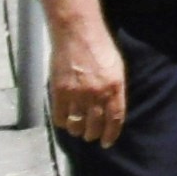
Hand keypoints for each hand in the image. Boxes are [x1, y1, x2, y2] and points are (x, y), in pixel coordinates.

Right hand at [48, 21, 128, 145]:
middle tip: (91, 136)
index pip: (115, 119)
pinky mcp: (59, 91)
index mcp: (114, 87)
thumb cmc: (99, 47)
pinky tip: (64, 122)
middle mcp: (97, 93)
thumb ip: (115, 89)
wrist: (77, 32)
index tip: (106, 142)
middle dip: (93, 134)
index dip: (110, 134)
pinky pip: (60, 116)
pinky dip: (62, 123)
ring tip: (78, 130)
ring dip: (77, 131)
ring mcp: (77, 93)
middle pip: (95, 125)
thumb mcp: (116, 68)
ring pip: (77, 124)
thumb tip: (112, 110)